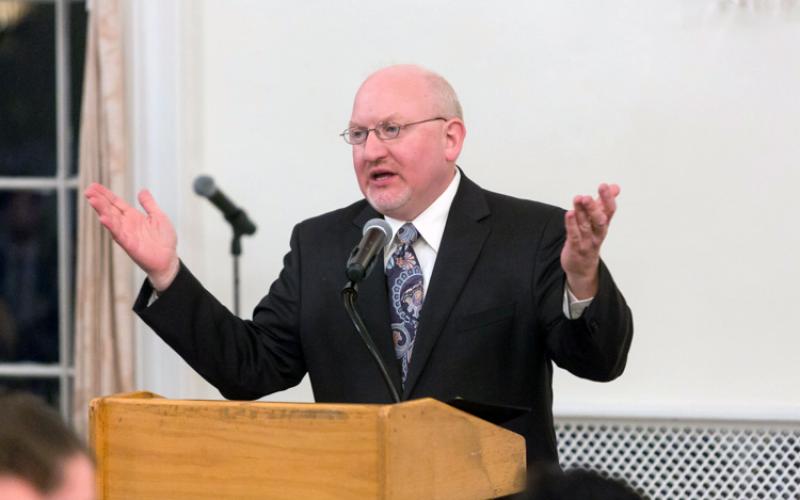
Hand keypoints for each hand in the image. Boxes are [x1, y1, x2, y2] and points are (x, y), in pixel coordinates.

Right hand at [84, 183, 179, 290]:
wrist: (168, 260)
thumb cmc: (164, 240)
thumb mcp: (158, 217)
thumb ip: (149, 204)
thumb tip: (142, 190)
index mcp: (133, 216)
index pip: (116, 203)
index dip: (105, 194)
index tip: (94, 186)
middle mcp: (126, 224)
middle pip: (110, 209)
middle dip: (99, 200)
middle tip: (88, 190)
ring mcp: (126, 234)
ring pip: (111, 220)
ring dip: (101, 210)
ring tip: (92, 200)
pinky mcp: (129, 244)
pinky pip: (118, 234)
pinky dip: (111, 226)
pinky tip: (103, 218)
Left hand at [561, 183, 619, 298]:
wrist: (582, 268)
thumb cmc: (590, 239)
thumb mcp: (598, 221)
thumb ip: (604, 203)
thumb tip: (615, 186)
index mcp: (604, 225)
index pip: (609, 211)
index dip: (607, 199)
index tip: (604, 185)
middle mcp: (597, 233)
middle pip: (599, 220)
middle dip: (594, 207)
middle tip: (587, 196)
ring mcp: (587, 242)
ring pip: (585, 226)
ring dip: (581, 213)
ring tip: (578, 199)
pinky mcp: (575, 248)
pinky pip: (574, 236)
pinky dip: (572, 225)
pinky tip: (569, 213)